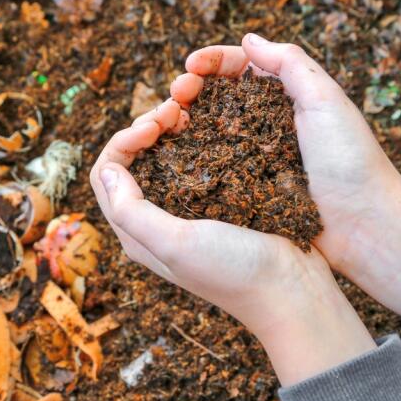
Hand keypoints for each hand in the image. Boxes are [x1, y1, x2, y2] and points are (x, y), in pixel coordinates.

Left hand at [89, 100, 375, 384]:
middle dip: (146, 127)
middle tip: (174, 110)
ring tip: (191, 110)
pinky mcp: (220, 200)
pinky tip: (214, 124)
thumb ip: (133, 211)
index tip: (154, 126)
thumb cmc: (234, 272)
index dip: (123, 141)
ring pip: (164, 155)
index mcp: (137, 233)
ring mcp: (190, 209)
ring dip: (171, 128)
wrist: (294, 290)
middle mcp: (157, 220)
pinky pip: (198, 159)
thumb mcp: (176, 244)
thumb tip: (108, 170)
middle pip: (132, 160)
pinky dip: (199, 137)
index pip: (107, 174)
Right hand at [172, 33, 400, 333]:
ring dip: (185, 119)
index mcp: (289, 96)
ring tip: (168, 120)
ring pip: (210, 128)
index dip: (212, 62)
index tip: (190, 66)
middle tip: (175, 94)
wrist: (364, 226)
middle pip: (218, 95)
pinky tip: (176, 152)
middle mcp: (268, 122)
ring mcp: (255, 156)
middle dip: (191, 88)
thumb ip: (290, 64)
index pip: (241, 67)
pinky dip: (192, 154)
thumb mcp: (326, 100)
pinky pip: (214, 165)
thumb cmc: (351, 161)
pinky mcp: (248, 188)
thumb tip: (248, 39)